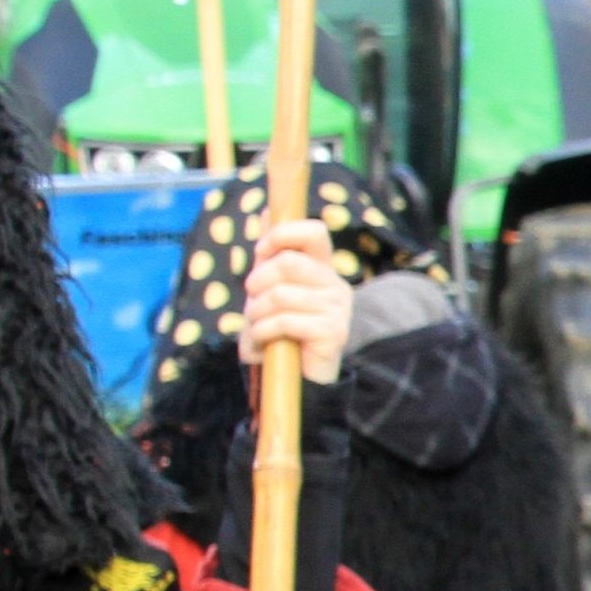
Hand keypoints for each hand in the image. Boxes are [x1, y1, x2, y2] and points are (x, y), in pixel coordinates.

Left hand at [238, 219, 352, 385]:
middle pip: (288, 262)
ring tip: (257, 328)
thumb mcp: (270, 289)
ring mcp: (337, 309)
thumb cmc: (282, 331)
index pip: (313, 232)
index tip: (262, 251)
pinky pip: (284, 321)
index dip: (282, 234)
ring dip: (257, 314)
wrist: (298, 378)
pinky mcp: (333, 333)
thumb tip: (265, 212)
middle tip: (253, 301)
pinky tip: (264, 343)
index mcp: (322, 269)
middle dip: (258, 281)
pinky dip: (262, 333)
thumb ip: (270, 255)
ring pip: (280, 295)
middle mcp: (335, 284)